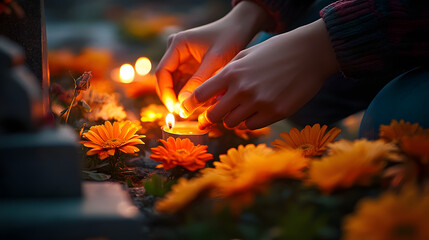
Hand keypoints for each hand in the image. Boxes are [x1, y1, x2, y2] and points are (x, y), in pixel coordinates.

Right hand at [155, 1, 268, 112]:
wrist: (240, 29)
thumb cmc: (229, 40)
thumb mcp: (214, 62)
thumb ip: (198, 82)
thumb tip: (182, 104)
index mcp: (177, 45)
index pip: (162, 72)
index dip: (166, 92)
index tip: (175, 109)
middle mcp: (175, 51)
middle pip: (166, 80)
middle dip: (173, 98)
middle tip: (184, 114)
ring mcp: (181, 59)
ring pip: (175, 85)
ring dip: (183, 98)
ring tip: (196, 109)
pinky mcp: (190, 67)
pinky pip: (185, 84)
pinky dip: (191, 94)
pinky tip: (202, 102)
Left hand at [181, 19, 339, 128]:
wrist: (310, 54)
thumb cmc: (275, 52)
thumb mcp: (246, 55)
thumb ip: (227, 73)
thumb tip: (212, 95)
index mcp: (232, 72)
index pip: (200, 94)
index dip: (190, 105)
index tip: (187, 110)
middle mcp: (243, 89)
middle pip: (214, 115)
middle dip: (211, 117)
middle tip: (213, 116)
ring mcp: (259, 103)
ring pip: (232, 123)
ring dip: (232, 119)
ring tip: (240, 109)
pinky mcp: (275, 113)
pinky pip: (252, 126)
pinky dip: (250, 122)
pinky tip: (256, 111)